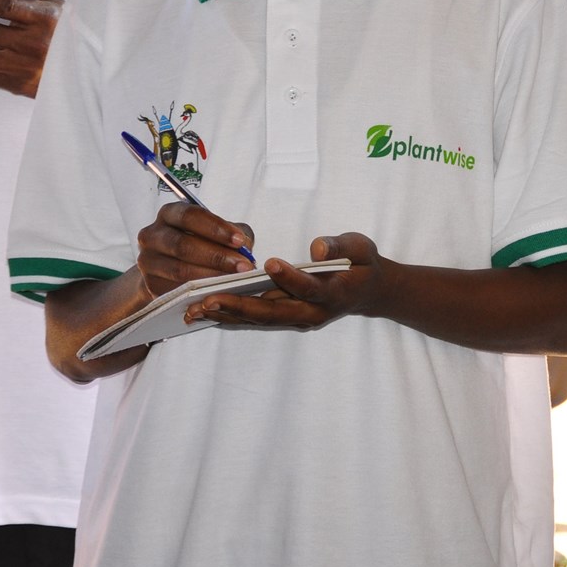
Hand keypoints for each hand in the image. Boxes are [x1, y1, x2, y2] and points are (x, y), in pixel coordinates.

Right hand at [135, 201, 256, 297]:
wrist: (170, 266)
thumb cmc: (199, 242)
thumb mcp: (217, 230)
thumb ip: (233, 233)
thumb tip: (244, 247)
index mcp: (169, 214)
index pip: (190, 216)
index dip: (216, 228)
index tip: (239, 241)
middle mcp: (152, 235)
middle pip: (183, 245)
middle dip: (217, 256)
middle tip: (243, 266)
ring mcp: (148, 261)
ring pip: (180, 270)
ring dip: (211, 276)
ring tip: (235, 280)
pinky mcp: (150, 284)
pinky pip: (176, 290)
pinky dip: (199, 291)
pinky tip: (218, 291)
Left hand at [185, 232, 389, 330]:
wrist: (369, 291)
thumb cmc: (362, 263)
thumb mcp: (360, 247)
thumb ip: (339, 246)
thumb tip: (317, 248)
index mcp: (333, 292)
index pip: (309, 287)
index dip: (290, 277)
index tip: (270, 262)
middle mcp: (313, 312)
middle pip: (274, 313)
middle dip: (241, 306)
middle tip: (210, 299)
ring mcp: (299, 318)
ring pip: (260, 319)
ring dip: (229, 315)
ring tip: (197, 309)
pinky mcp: (288, 318)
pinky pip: (257, 319)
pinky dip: (232, 316)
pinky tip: (207, 312)